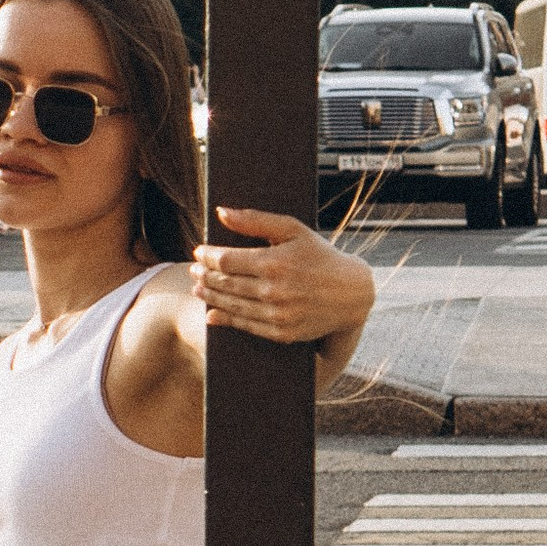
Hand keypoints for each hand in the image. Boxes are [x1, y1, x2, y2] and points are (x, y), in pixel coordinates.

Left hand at [191, 206, 376, 348]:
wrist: (352, 294)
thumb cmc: (321, 256)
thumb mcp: (293, 230)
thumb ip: (256, 221)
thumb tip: (221, 213)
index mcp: (275, 262)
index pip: (226, 260)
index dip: (207, 257)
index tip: (199, 252)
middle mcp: (274, 290)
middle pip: (225, 283)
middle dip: (204, 276)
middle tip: (193, 270)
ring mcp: (278, 314)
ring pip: (231, 305)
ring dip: (210, 296)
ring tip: (198, 288)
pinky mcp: (282, 332)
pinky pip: (246, 326)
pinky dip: (225, 319)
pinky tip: (213, 313)